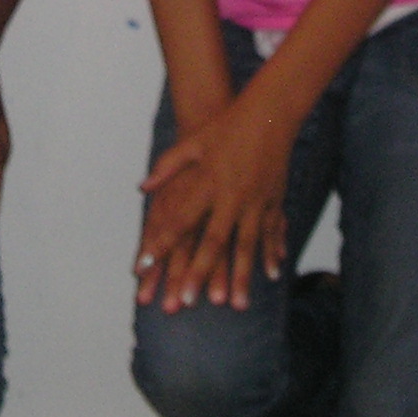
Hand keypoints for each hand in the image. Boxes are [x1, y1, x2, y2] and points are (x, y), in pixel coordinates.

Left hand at [134, 98, 292, 311]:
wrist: (269, 112)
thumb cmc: (226, 127)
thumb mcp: (192, 143)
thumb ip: (167, 167)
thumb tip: (143, 189)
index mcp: (206, 182)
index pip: (178, 219)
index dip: (160, 244)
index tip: (144, 267)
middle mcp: (231, 195)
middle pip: (212, 241)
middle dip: (198, 273)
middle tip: (186, 301)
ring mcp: (255, 199)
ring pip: (246, 245)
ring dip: (238, 276)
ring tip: (232, 304)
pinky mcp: (274, 200)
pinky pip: (271, 233)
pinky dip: (270, 255)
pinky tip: (269, 276)